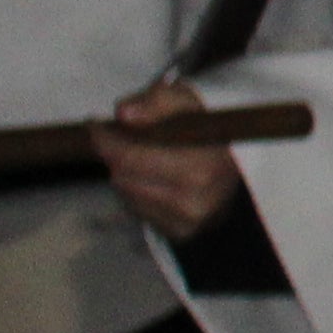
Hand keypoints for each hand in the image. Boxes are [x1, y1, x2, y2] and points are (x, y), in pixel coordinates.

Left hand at [97, 76, 244, 240]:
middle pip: (122, 176)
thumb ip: (156, 100)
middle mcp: (197, 199)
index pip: (129, 157)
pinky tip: (153, 177)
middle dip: (115, 154)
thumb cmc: (205, 126)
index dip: (106, 138)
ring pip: (126, 193)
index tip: (96, 123)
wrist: (236, 161)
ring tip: (143, 156)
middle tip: (119, 136)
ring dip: (125, 173)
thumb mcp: (186, 99)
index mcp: (203, 166)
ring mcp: (189, 220)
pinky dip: (137, 193)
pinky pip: (137, 211)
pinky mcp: (182, 232)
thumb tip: (123, 114)